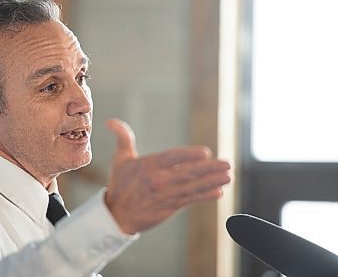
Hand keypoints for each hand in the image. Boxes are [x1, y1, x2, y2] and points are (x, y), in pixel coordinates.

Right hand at [104, 118, 230, 234]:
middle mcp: (159, 180)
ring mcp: (166, 195)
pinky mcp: (170, 207)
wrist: (116, 215)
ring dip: (212, 182)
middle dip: (210, 169)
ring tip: (228, 176)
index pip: (172, 158)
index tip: (205, 153)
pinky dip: (204, 197)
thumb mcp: (119, 159)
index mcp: (148, 166)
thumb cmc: (120, 184)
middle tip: (227, 164)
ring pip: (193, 187)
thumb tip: (110, 121)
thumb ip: (122, 138)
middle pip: (188, 173)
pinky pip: (190, 200)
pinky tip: (218, 192)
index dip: (190, 156)